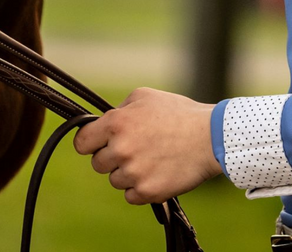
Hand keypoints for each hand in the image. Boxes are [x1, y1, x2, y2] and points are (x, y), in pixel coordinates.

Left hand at [73, 87, 220, 204]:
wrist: (209, 137)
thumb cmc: (177, 112)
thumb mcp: (143, 96)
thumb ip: (119, 110)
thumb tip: (103, 123)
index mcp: (116, 123)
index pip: (82, 143)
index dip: (89, 142)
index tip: (97, 143)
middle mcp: (121, 149)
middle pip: (98, 163)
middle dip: (111, 156)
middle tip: (133, 147)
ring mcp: (134, 173)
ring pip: (114, 180)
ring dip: (127, 172)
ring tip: (149, 158)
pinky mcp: (148, 192)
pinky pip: (130, 195)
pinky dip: (139, 187)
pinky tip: (155, 171)